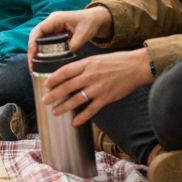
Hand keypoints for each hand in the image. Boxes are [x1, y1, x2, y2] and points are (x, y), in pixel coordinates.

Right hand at [28, 6, 112, 65]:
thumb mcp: (84, 34)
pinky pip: (45, 42)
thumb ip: (74, 45)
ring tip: (35, 66)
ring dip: (36, 52)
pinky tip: (43, 61)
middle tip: (32, 66)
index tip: (32, 57)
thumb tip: (63, 57)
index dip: (32, 44)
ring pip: (38, 40)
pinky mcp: (55, 32)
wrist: (96, 19)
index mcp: (55, 19)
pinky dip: (42, 51)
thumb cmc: (90, 22)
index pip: (38, 31)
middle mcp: (51, 22)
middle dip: (32, 51)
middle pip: (35, 36)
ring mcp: (52, 27)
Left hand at [39, 46, 153, 126]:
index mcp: (87, 64)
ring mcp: (98, 88)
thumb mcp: (97, 59)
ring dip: (64, 107)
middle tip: (45, 101)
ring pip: (76, 99)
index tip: (46, 84)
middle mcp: (90, 75)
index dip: (54, 78)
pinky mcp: (106, 98)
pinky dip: (82, 117)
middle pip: (67, 86)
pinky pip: (91, 109)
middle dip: (54, 95)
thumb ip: (84, 66)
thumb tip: (70, 74)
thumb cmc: (118, 62)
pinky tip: (74, 122)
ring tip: (55, 112)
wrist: (137, 66)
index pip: (65, 71)